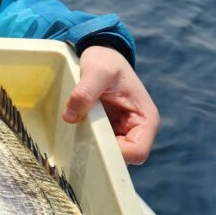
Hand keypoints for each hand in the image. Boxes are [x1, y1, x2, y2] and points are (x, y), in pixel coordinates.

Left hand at [62, 45, 159, 164]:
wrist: (101, 56)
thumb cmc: (106, 61)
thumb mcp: (97, 70)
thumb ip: (85, 92)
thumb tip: (70, 117)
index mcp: (145, 119)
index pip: (138, 152)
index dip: (117, 154)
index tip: (93, 141)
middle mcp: (137, 129)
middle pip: (123, 158)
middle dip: (102, 152)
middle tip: (79, 140)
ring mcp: (122, 132)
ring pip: (109, 155)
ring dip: (93, 147)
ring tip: (75, 134)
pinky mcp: (107, 131)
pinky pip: (98, 144)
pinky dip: (87, 141)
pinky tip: (74, 132)